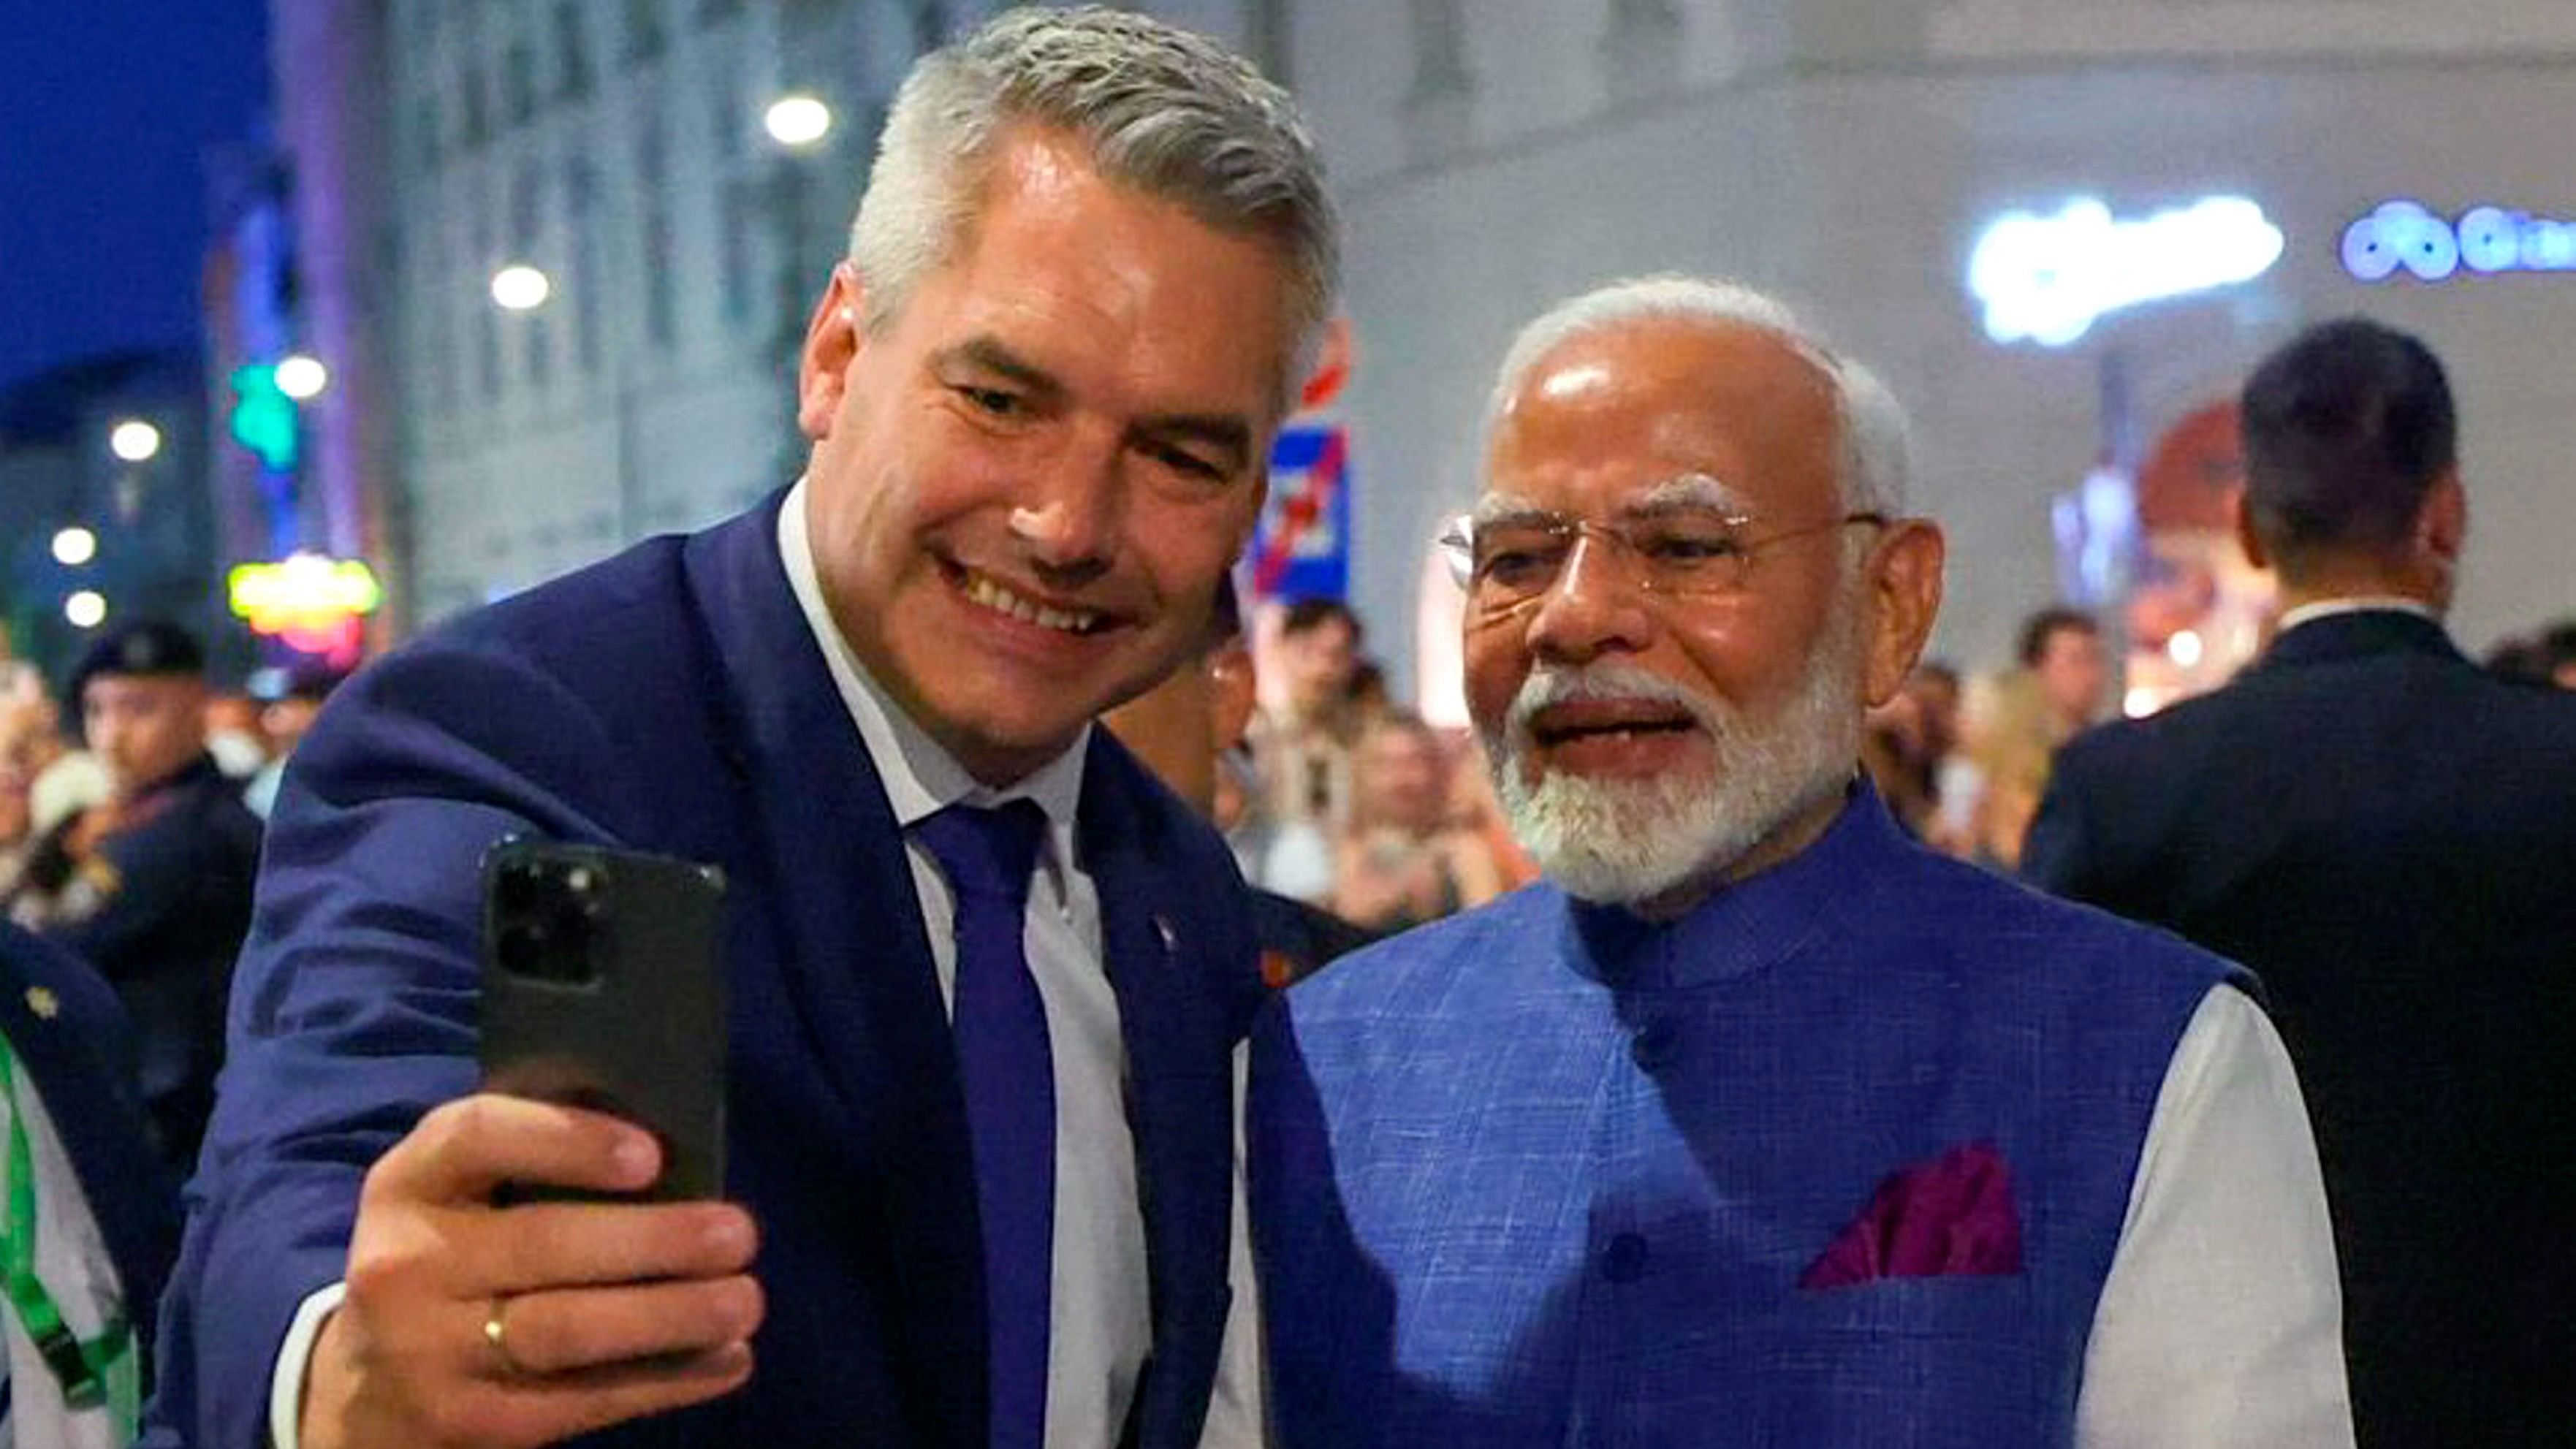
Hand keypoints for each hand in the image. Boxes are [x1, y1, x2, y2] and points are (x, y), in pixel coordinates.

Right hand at [301, 1094, 763, 1448]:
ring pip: (564, 1331)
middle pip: (542, 1244)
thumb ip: (536, 1166)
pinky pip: (580, 1401)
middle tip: (740, 1232)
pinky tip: (729, 1359)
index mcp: (408, 1184)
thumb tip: (679, 1156)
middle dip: (653, 1239)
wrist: (367, 1388)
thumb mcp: (461, 1199)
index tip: (651, 1156)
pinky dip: (665, 1380)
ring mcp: (429, 1353)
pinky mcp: (470, 1424)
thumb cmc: (453, 1259)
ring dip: (669, 1316)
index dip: (566, 1139)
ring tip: (745, 1300)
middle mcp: (405, 1266)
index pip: (477, 1137)